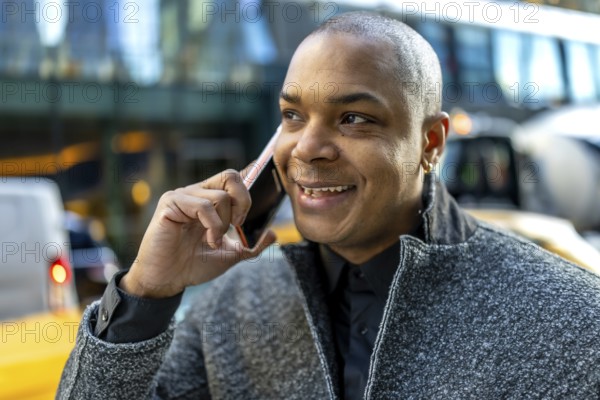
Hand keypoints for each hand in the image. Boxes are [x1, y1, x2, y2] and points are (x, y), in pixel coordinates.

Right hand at [120, 169, 276, 297]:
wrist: (167, 280)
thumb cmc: (194, 265)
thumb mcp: (230, 255)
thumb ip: (252, 245)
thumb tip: (273, 233)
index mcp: (210, 199)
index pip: (234, 178)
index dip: (251, 182)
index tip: (259, 202)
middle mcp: (197, 192)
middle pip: (230, 176)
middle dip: (243, 201)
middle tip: (238, 226)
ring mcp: (182, 196)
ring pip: (220, 196)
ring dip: (224, 224)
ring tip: (214, 241)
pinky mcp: (171, 203)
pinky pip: (202, 205)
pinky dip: (212, 226)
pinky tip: (208, 241)